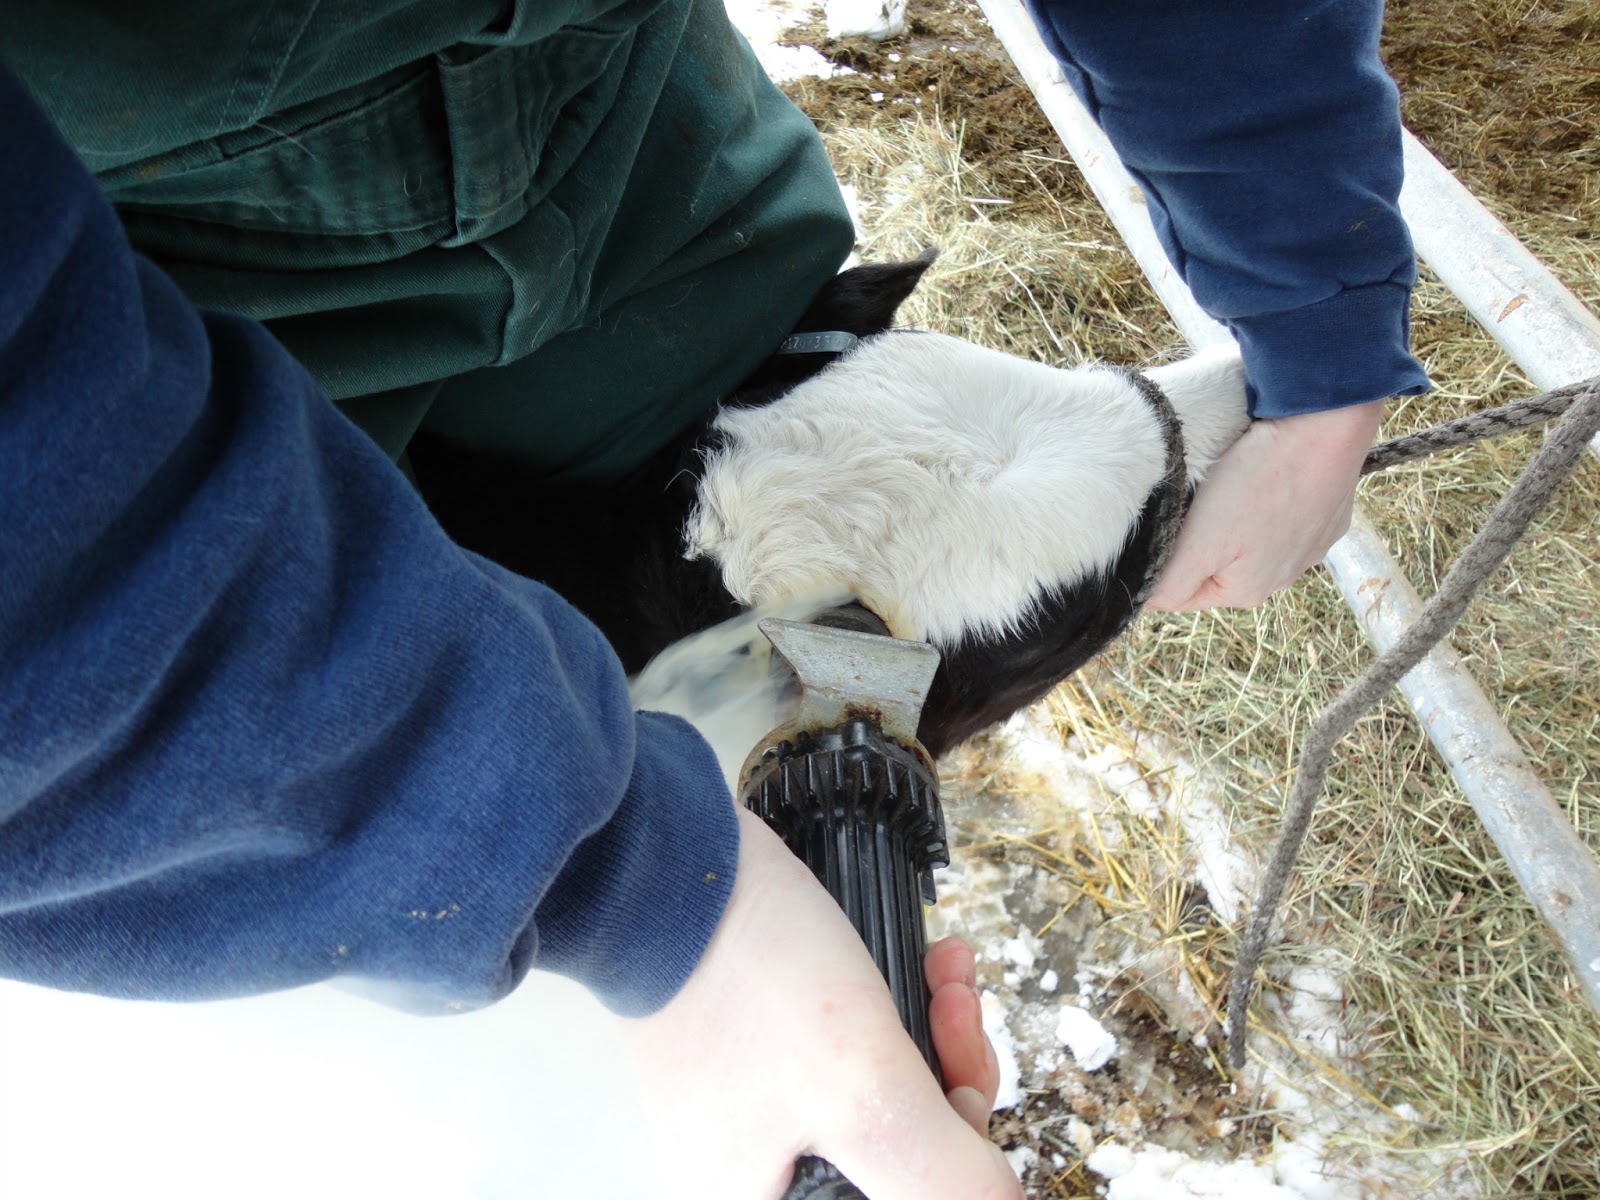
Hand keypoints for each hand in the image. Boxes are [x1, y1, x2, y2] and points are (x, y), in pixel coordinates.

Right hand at [624, 806, 1019, 1199]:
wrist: (670, 862)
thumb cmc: (744, 973)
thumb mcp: (867, 1091)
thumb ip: (944, 1177)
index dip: (951, 1167)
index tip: (966, 1100)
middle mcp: (754, 1179)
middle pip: (898, 1164)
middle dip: (952, 1089)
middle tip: (959, 1019)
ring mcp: (757, 1116)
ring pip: (886, 1105)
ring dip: (938, 1041)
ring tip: (947, 978)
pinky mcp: (765, 1061)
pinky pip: (854, 1058)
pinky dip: (900, 1014)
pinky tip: (929, 965)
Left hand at [1145, 400, 1383, 610]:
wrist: (1324, 429)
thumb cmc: (1255, 483)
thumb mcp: (1199, 542)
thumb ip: (1171, 583)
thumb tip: (1148, 605)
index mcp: (1246, 592)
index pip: (1182, 594)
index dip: (1163, 563)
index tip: (1162, 526)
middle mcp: (1283, 579)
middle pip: (1217, 567)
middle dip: (1199, 539)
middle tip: (1195, 501)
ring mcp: (1310, 548)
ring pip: (1250, 540)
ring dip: (1233, 519)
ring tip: (1232, 485)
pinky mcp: (1327, 517)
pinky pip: (1283, 517)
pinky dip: (1268, 500)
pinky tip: (1267, 477)